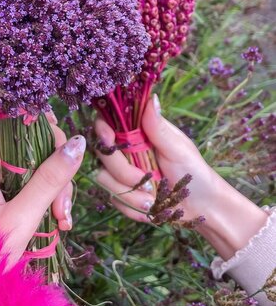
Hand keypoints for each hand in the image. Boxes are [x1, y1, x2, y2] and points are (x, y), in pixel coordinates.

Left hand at [0, 111, 85, 266]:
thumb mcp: (20, 219)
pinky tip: (58, 220)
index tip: (51, 126)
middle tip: (62, 198)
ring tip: (62, 219)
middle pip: (23, 140)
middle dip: (51, 160)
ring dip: (52, 184)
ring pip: (29, 163)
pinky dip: (43, 196)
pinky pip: (26, 183)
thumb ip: (48, 180)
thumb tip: (77, 144)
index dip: (22, 111)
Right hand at [95, 95, 268, 260]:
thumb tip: (151, 97)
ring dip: (129, 192)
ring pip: (104, 178)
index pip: (107, 122)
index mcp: (138, 132)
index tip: (110, 139)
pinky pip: (114, 199)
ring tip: (153, 199)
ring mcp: (121, 172)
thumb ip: (157, 126)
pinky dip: (132, 206)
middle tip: (147, 180)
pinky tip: (149, 208)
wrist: (203, 208)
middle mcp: (125, 149)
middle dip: (122, 170)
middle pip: (102, 153)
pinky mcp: (122, 193)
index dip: (102, 130)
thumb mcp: (178, 148)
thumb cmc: (194, 172)